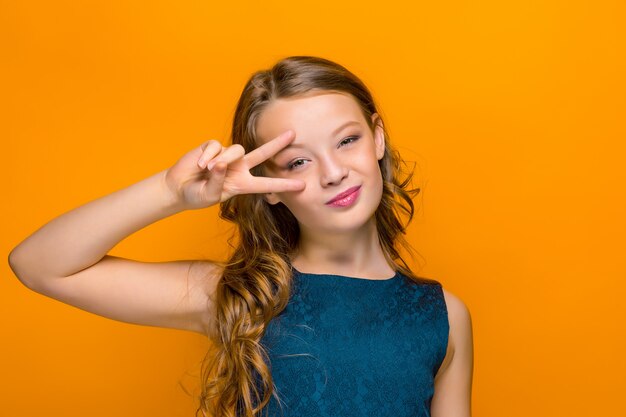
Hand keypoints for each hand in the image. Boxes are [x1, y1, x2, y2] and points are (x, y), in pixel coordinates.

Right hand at [164, 130, 304, 209]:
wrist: (178, 188)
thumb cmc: (196, 195)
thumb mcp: (209, 195)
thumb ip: (217, 181)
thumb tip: (221, 163)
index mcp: (242, 183)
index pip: (266, 184)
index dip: (283, 185)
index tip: (302, 186)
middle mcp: (238, 167)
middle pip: (262, 153)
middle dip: (277, 144)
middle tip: (293, 134)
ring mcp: (226, 156)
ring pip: (235, 150)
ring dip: (223, 160)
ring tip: (207, 170)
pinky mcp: (212, 147)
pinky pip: (216, 147)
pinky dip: (208, 156)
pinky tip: (200, 165)